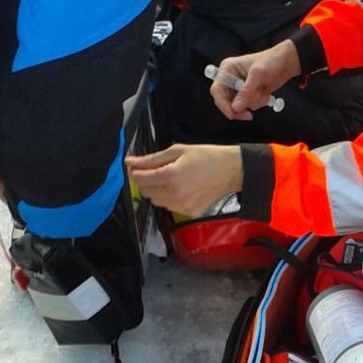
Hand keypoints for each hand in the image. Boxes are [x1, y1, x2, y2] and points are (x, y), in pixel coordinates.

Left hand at [126, 144, 242, 217]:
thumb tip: (131, 162)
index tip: (136, 166)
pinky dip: (169, 198)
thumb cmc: (207, 157)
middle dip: (146, 180)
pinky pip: (170, 207)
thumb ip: (152, 159)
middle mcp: (175, 195)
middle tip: (155, 170)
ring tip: (170, 178)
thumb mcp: (178, 151)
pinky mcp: (190, 212)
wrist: (232, 170)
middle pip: (146, 191)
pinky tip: (180, 188)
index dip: (135, 171)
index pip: (140, 179)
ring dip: (156, 190)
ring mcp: (183, 206)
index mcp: (171, 176)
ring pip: (156, 201)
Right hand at [210, 39, 299, 120]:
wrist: (286, 63)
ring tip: (263, 92)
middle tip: (249, 115)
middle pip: (225, 102)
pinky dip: (257, 103)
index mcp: (227, 69)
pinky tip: (265, 94)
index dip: (223, 104)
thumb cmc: (271, 61)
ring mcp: (238, 88)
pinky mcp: (247, 94)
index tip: (233, 113)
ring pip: (238, 106)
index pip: (217, 90)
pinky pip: (248, 106)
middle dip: (239, 108)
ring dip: (253, 103)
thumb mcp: (258, 75)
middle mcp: (230, 79)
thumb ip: (246, 92)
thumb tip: (235, 108)